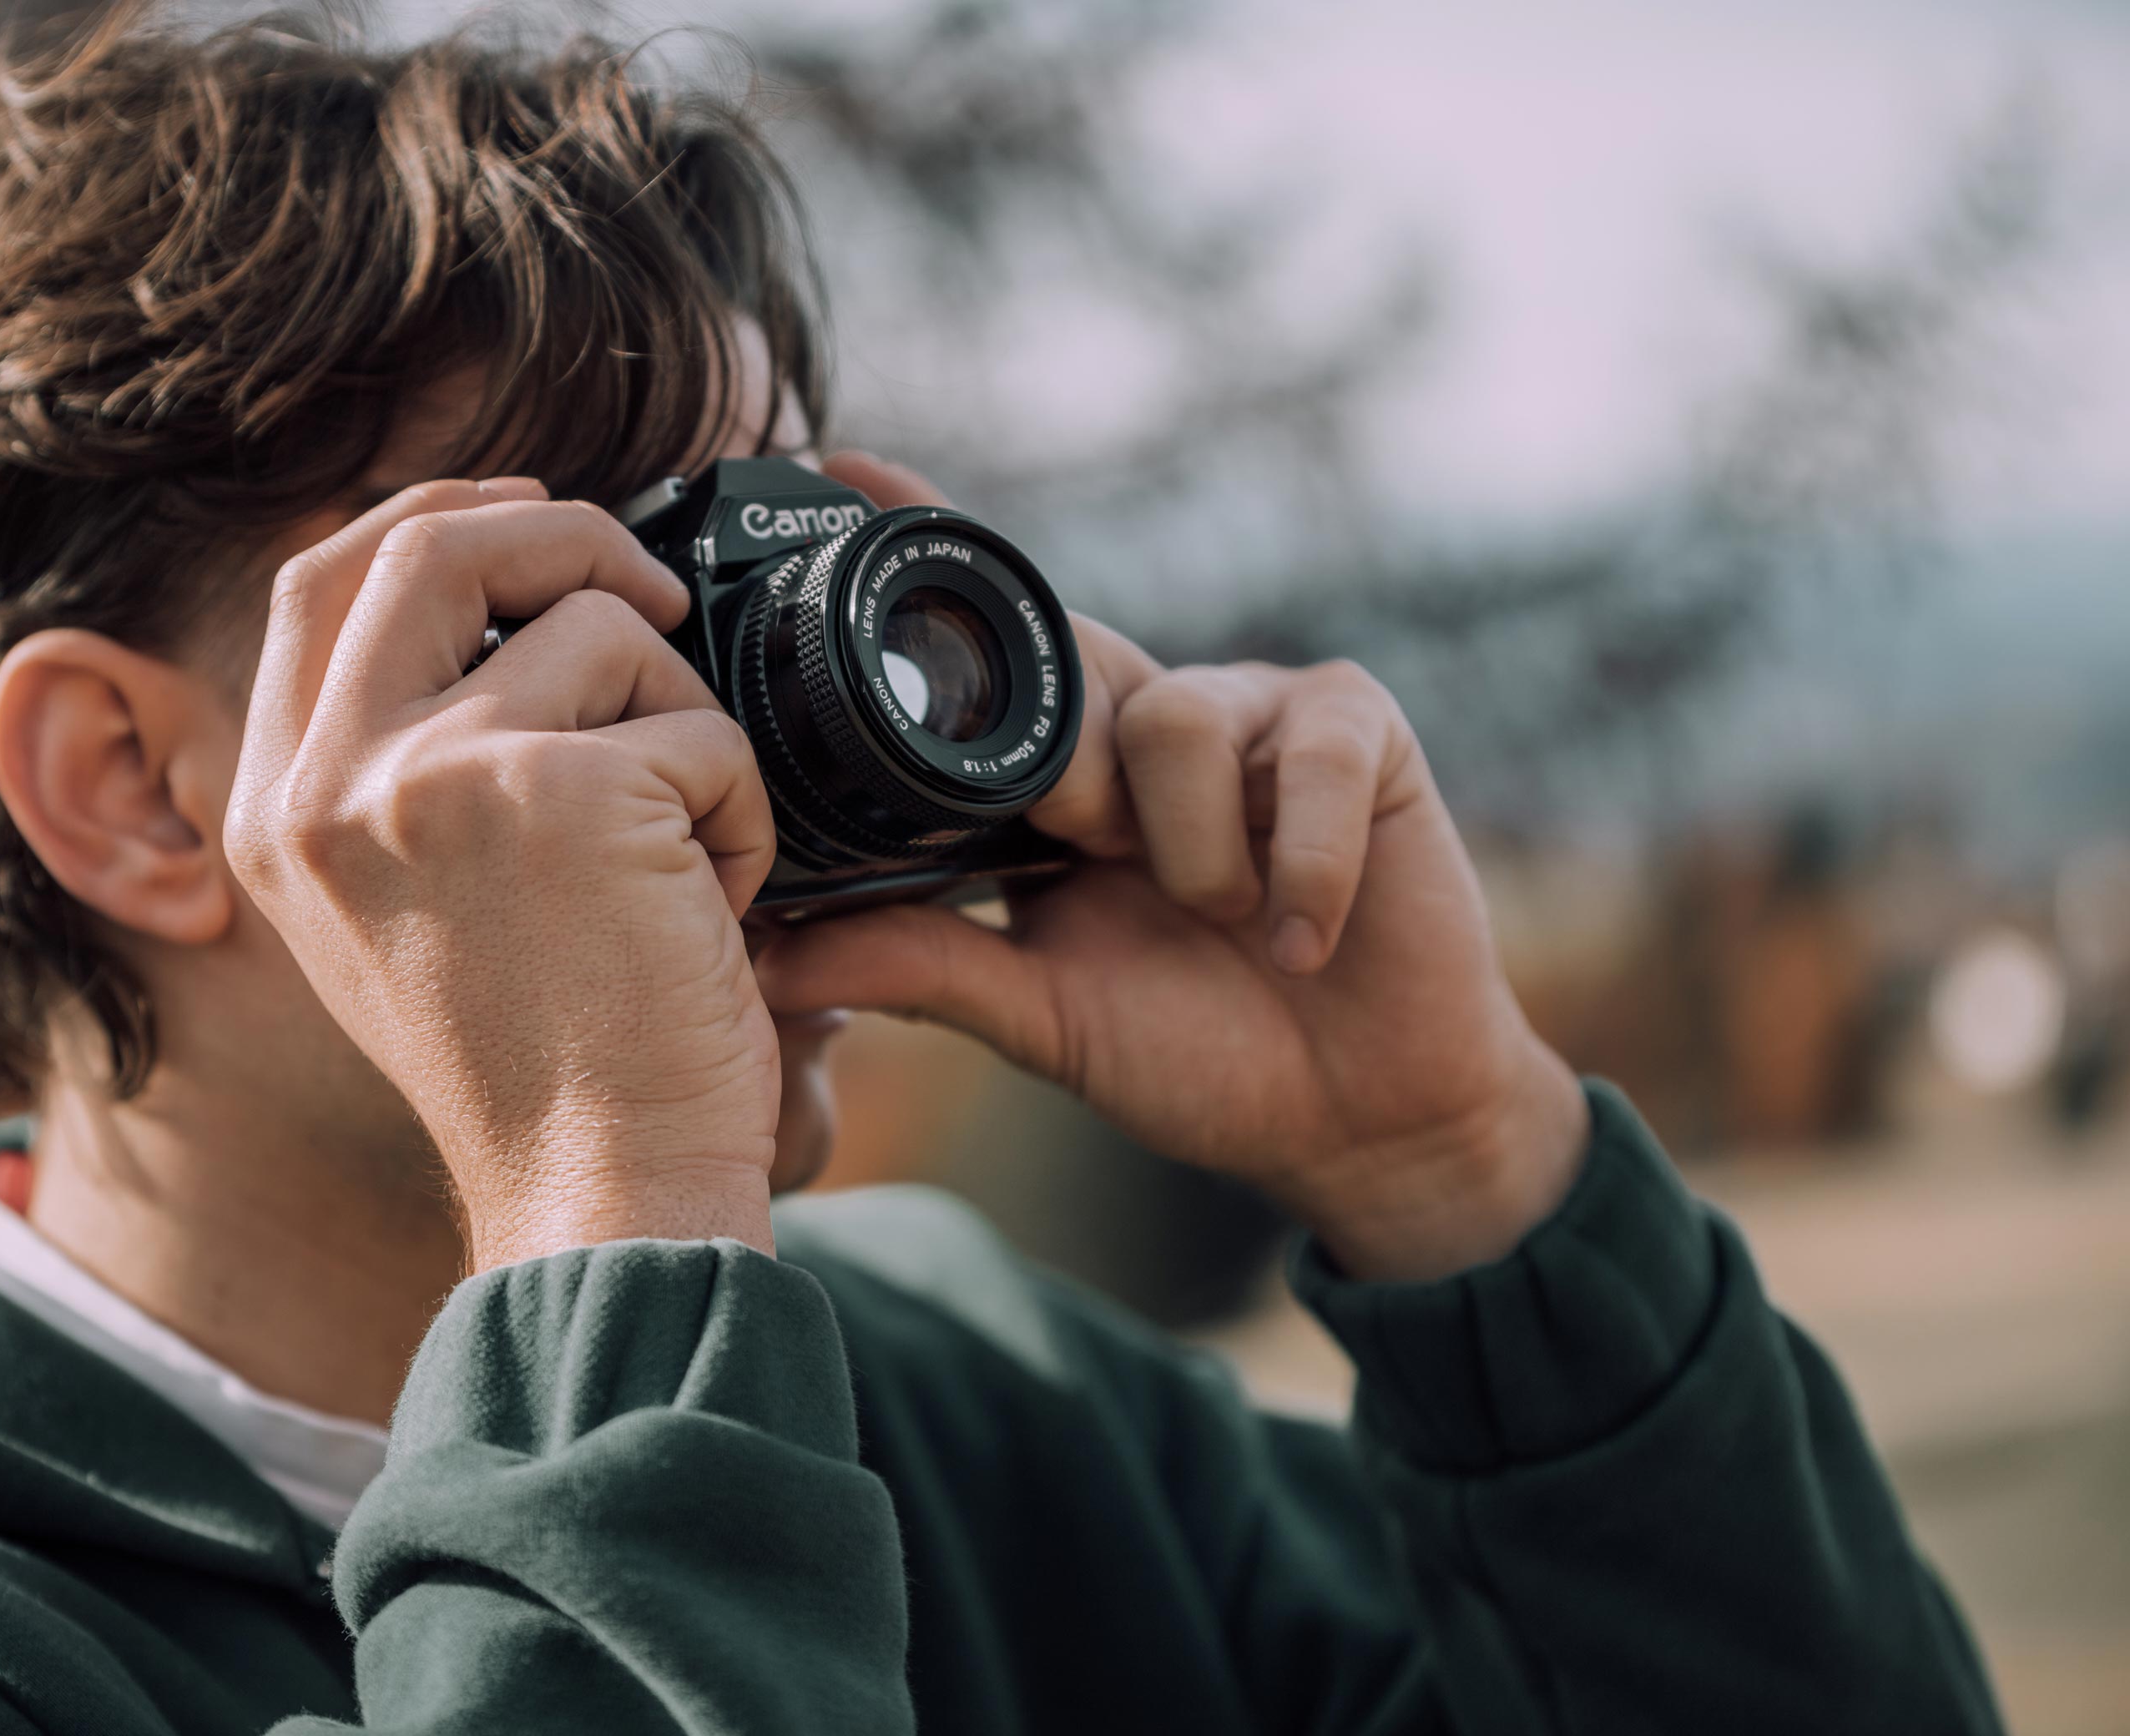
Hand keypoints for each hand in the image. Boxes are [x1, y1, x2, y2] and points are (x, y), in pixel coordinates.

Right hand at [226, 478, 782, 1269]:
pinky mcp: (556, 790)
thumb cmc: (543, 1074)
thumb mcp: (407, 915)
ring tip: (694, 850)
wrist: (598, 1197)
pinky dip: (744, 805)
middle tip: (654, 594)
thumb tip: (501, 616)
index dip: (432, 520)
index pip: (317, 581)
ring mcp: (430, 778)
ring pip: (599, 630)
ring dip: (685, 719)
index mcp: (278, 815)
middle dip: (562, 533)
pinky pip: (698, 726)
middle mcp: (326, 786)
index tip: (526, 523)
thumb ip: (406, 772)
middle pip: (430, 542)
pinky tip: (724, 907)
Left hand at [759, 454, 1588, 1280]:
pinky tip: (1299, 940)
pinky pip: (1308, 755)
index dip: (929, 549)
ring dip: (1190, 853)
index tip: (844, 466)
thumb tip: (767, 956)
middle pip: (1073, 666)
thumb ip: (917, 965)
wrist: (1358, 1117)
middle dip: (1069, 785)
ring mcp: (1258, 713)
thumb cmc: (1201, 1058)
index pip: (995, 646)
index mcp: (1070, 774)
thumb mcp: (1042, 1015)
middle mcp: (1153, 722)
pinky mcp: (1361, 727)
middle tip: (1097, 867)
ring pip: (1171, 718)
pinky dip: (1301, 866)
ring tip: (1219, 921)